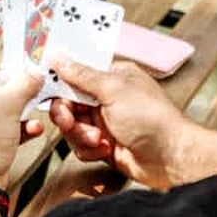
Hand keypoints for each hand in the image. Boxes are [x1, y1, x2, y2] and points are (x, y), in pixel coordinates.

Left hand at [0, 69, 44, 185]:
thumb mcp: (7, 105)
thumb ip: (24, 83)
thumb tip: (35, 72)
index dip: (10, 60)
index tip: (32, 57)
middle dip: (21, 86)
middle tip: (41, 81)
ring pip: (5, 106)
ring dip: (24, 108)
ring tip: (40, 106)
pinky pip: (6, 125)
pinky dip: (21, 126)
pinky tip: (34, 129)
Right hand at [47, 59, 199, 189]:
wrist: (170, 158)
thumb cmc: (151, 119)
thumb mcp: (113, 90)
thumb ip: (82, 75)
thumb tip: (59, 57)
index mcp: (113, 77)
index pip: (76, 74)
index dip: (60, 83)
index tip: (46, 90)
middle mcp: (108, 98)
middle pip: (69, 103)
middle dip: (69, 116)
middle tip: (70, 121)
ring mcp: (106, 122)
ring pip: (72, 127)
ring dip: (81, 135)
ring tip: (100, 140)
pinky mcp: (105, 144)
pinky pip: (81, 146)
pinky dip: (89, 150)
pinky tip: (106, 151)